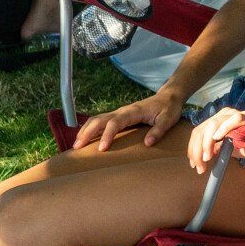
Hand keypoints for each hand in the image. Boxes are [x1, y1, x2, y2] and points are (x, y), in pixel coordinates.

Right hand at [72, 90, 186, 151]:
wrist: (168, 97)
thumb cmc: (169, 109)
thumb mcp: (168, 119)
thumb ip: (159, 130)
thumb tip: (147, 143)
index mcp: (134, 111)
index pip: (116, 122)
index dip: (107, 134)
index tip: (101, 148)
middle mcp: (123, 110)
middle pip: (100, 119)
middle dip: (87, 132)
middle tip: (77, 148)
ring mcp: (119, 112)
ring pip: (97, 119)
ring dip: (85, 130)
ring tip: (76, 145)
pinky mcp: (118, 116)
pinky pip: (101, 121)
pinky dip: (90, 128)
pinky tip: (84, 138)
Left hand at [184, 106, 244, 172]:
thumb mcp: (231, 149)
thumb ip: (217, 148)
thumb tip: (202, 154)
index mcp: (219, 121)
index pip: (199, 132)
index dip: (193, 148)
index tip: (194, 165)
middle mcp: (225, 115)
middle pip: (202, 129)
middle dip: (197, 149)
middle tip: (199, 167)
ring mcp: (236, 114)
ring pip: (213, 124)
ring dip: (206, 143)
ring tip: (207, 158)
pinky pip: (233, 120)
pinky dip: (223, 129)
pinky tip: (217, 139)